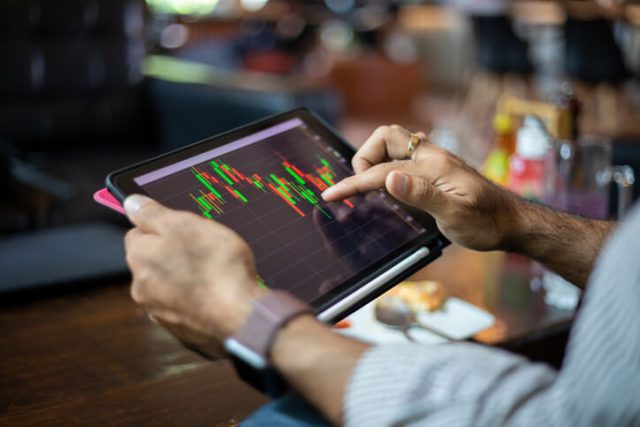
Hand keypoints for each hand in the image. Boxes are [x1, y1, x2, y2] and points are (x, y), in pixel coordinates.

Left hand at [123, 195, 265, 358]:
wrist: (242, 318)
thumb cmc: (216, 266)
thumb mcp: (185, 225)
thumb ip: (153, 214)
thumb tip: (130, 203)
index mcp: (139, 258)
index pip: (138, 234)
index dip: (163, 228)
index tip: (186, 229)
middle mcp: (141, 289)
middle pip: (155, 262)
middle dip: (175, 255)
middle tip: (206, 250)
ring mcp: (161, 315)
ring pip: (170, 287)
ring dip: (188, 280)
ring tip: (217, 275)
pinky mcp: (183, 333)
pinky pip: (188, 309)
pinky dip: (200, 302)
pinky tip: (220, 297)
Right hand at [322, 125, 519, 251]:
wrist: (511, 222)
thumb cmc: (486, 222)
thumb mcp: (455, 214)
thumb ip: (422, 195)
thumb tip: (389, 177)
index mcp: (433, 165)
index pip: (382, 170)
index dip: (353, 183)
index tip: (330, 195)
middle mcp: (432, 156)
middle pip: (386, 136)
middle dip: (365, 157)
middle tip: (362, 187)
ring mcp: (434, 160)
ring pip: (394, 143)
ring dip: (376, 158)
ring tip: (370, 185)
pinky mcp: (436, 169)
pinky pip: (403, 155)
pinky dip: (387, 164)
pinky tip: (388, 184)